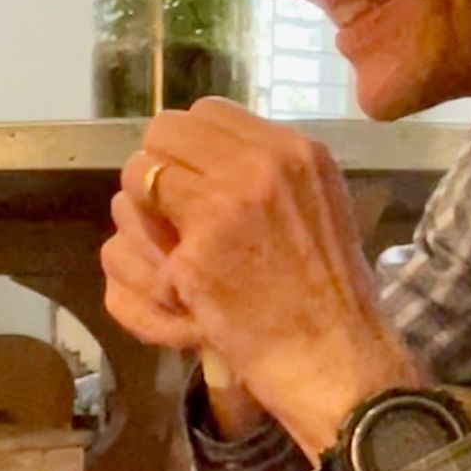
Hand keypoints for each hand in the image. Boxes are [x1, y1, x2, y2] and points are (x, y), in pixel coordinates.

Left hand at [110, 99, 431, 458]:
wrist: (337, 358)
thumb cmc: (330, 295)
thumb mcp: (319, 207)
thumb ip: (273, 174)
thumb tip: (216, 153)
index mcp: (294, 151)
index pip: (207, 112)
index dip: (185, 146)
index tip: (189, 181)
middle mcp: (260, 166)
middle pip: (165, 132)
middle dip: (156, 170)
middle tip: (166, 214)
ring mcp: (225, 208)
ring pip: (139, 175)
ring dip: (142, 214)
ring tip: (170, 250)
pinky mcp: (195, 257)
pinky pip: (133, 245)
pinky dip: (155, 279)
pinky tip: (188, 301)